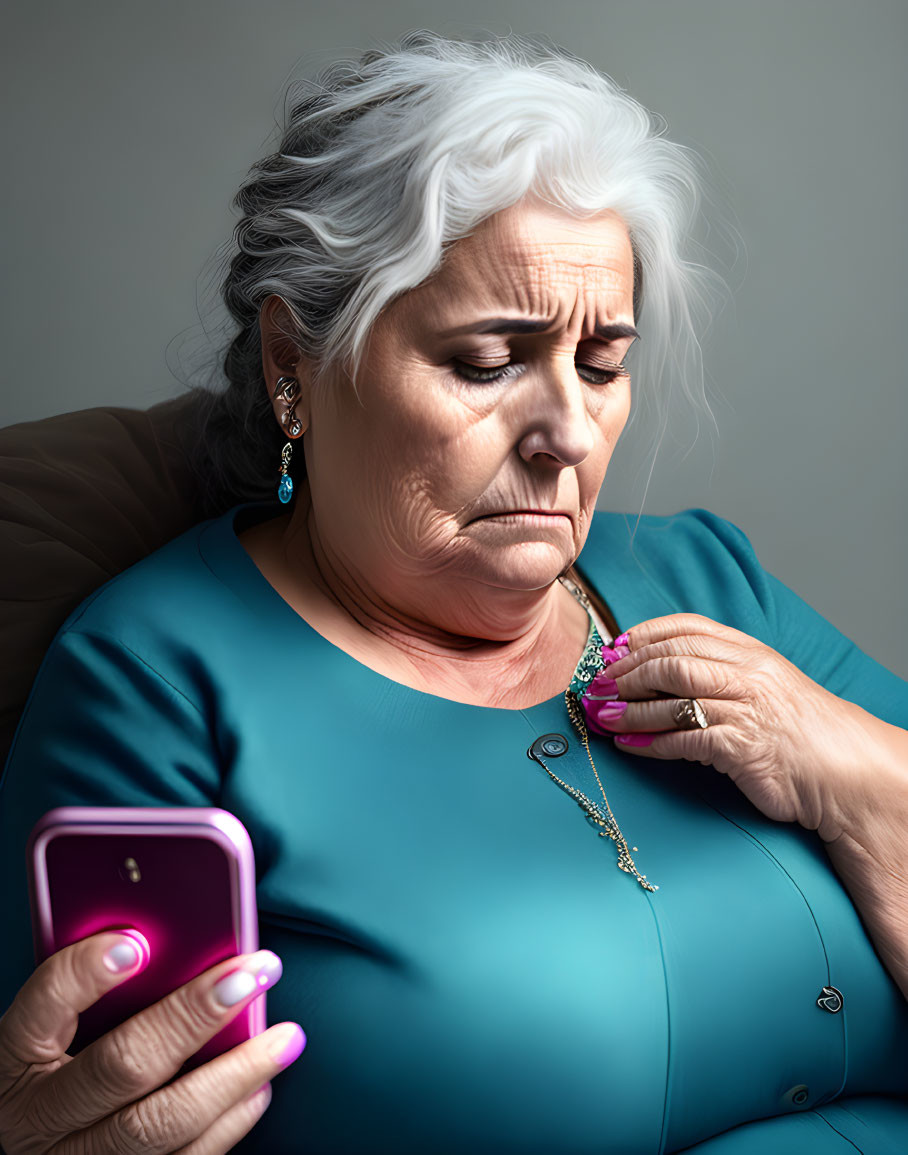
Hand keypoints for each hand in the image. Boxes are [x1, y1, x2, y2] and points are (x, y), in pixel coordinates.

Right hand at [0, 930, 304, 1153]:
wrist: (37, 1146)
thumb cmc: (56, 1066)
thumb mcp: (55, 1027)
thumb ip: (96, 986)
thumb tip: (168, 937)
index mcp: (15, 1057)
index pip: (44, 1006)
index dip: (85, 974)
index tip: (136, 943)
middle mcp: (38, 1118)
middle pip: (122, 1066)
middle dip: (194, 1016)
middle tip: (253, 974)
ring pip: (158, 1125)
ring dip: (233, 1076)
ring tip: (284, 1037)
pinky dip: (228, 1124)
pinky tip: (259, 1088)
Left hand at [583, 613, 878, 842]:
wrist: (843, 770)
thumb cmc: (796, 729)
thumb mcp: (763, 683)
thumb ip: (720, 670)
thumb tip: (659, 671)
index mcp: (749, 651)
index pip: (685, 628)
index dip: (643, 636)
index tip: (613, 649)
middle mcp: (745, 673)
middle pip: (671, 659)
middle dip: (628, 672)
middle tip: (599, 686)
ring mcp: (744, 708)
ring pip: (672, 698)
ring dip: (630, 708)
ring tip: (603, 716)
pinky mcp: (740, 747)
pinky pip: (683, 740)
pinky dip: (649, 742)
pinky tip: (629, 745)